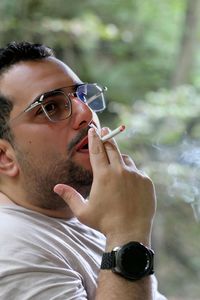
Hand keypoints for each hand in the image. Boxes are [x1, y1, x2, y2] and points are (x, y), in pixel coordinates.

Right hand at [54, 128, 155, 243]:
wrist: (130, 233)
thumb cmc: (104, 223)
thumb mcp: (83, 211)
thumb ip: (69, 196)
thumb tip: (56, 187)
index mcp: (103, 175)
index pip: (97, 150)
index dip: (94, 138)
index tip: (93, 129)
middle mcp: (120, 171)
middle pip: (112, 148)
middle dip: (107, 137)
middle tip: (105, 130)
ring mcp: (135, 175)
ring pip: (125, 159)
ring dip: (119, 158)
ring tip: (116, 162)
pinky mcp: (146, 181)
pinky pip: (137, 171)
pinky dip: (131, 173)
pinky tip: (128, 183)